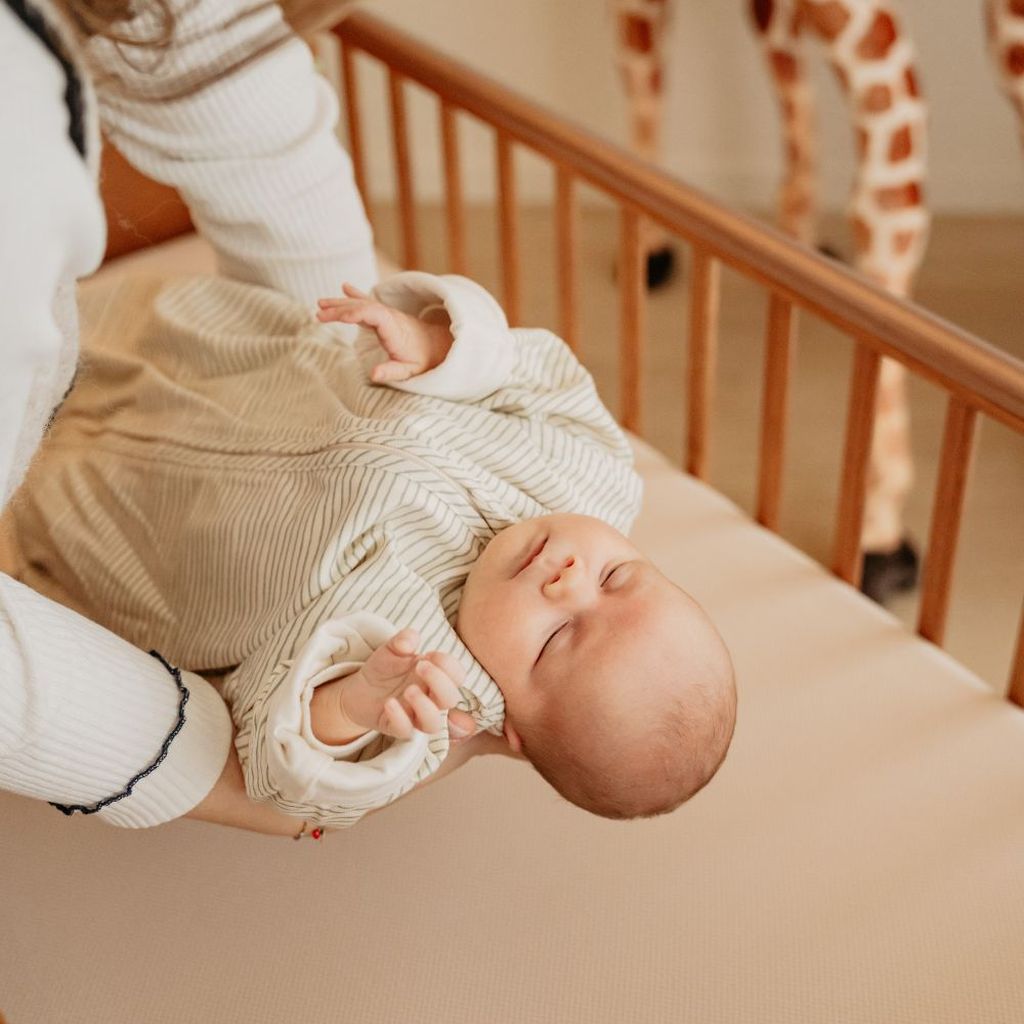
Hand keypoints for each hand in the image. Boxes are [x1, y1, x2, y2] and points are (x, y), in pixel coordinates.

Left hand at [310, 628, 465, 743]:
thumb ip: (402, 641)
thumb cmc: (384, 669)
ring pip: (433, 723)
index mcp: (435, 677)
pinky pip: (405, 731)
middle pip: (451, 699)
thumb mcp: (391, 650)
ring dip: (425, 707)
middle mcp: (429, 698)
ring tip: (409, 690)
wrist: (360, 690)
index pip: (457, 675)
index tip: (429, 655)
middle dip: (440, 682)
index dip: (448, 665)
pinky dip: (399, 718)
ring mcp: (414, 715)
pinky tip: (389, 703)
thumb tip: (411, 638)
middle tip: (421, 667)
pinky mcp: (397, 727)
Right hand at [316, 283, 452, 383]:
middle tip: (318, 314)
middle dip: (340, 309)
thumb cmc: (421, 360)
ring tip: (320, 304)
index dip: (356, 313)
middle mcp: (389, 317)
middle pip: (362, 307)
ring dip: (341, 303)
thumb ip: (390, 372)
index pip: (373, 314)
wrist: (436, 346)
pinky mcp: (384, 315)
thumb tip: (373, 374)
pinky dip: (355, 295)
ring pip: (361, 304)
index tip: (339, 316)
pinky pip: (367, 303)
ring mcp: (386, 314)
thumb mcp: (408, 371)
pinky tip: (344, 287)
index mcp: (394, 329)